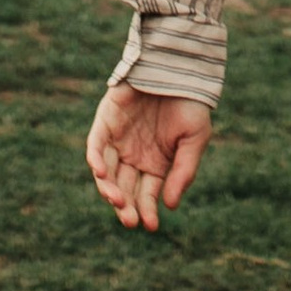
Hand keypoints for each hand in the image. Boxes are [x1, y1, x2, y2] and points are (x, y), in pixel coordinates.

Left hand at [86, 82, 212, 229]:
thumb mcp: (195, 139)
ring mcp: (118, 140)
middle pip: (124, 189)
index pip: (146, 195)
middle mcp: (134, 156)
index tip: (150, 225)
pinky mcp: (105, 121)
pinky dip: (96, 159)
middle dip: (126, 207)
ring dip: (109, 190)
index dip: (147, 211)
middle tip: (130, 220)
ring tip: (118, 201)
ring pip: (107, 173)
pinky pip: (95, 146)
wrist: (179, 65)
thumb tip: (169, 206)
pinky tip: (101, 173)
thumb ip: (183, 172)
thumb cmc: (190, 102)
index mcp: (155, 164)